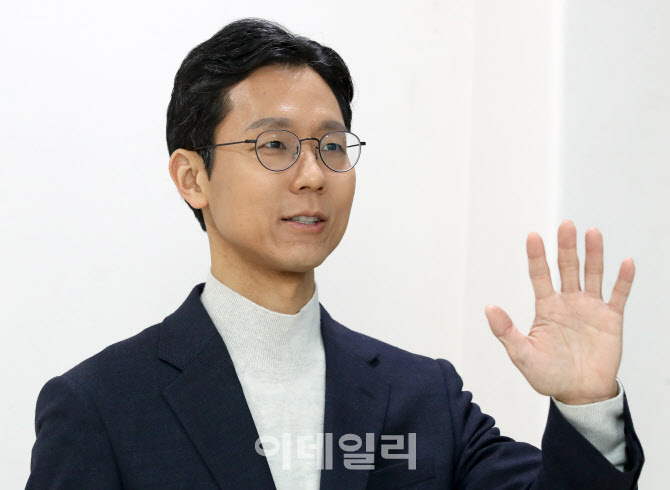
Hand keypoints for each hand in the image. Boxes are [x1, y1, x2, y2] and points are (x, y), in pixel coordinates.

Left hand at [485, 219, 633, 404]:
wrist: (579, 394)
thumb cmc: (548, 375)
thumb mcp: (522, 354)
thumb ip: (506, 331)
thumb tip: (489, 308)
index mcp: (546, 307)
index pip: (540, 275)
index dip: (537, 256)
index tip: (533, 236)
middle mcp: (568, 302)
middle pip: (567, 267)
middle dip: (566, 247)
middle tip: (565, 225)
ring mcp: (590, 308)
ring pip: (592, 274)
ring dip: (593, 254)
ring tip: (592, 232)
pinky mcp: (611, 319)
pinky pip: (618, 295)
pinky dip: (623, 280)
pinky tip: (626, 262)